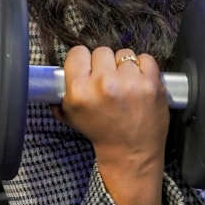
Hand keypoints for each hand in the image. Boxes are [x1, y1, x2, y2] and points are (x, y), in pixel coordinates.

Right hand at [58, 46, 167, 167]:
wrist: (131, 152)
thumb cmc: (101, 133)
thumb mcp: (71, 116)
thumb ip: (60, 96)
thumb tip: (53, 79)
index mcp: (80, 90)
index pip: (78, 52)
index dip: (83, 60)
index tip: (88, 69)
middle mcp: (103, 84)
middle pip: (102, 51)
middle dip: (105, 65)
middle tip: (108, 80)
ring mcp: (130, 82)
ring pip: (124, 54)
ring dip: (125, 67)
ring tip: (126, 83)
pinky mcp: (151, 83)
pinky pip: (146, 59)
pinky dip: (144, 68)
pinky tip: (140, 82)